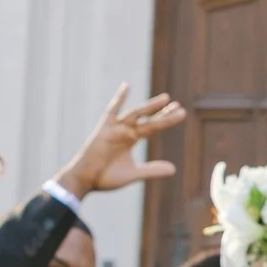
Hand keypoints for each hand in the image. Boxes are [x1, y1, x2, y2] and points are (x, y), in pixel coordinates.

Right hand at [55, 84, 187, 200]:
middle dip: (163, 113)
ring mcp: (115, 129)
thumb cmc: (106, 177)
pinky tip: (127, 86)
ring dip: (150, 106)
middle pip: (148, 119)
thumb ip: (152, 170)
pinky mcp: (104, 129)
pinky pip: (111, 111)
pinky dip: (119, 99)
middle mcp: (125, 131)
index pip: (152, 126)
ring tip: (165, 99)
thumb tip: (173, 169)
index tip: (181, 113)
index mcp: (131, 139)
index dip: (166, 119)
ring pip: (136, 114)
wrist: (85, 180)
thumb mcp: (133, 173)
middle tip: (179, 106)